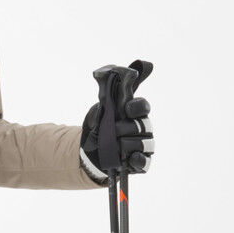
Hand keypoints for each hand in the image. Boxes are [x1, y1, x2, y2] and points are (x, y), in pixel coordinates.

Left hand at [80, 60, 154, 178]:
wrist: (88, 151)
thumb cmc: (99, 127)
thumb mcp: (101, 107)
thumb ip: (110, 90)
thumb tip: (112, 69)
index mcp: (135, 113)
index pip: (142, 107)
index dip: (136, 107)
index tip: (125, 109)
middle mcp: (143, 128)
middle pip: (142, 126)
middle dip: (124, 128)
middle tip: (112, 131)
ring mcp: (143, 146)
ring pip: (143, 143)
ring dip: (126, 144)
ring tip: (115, 145)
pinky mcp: (140, 163)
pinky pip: (145, 162)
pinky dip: (138, 160)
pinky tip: (130, 158)